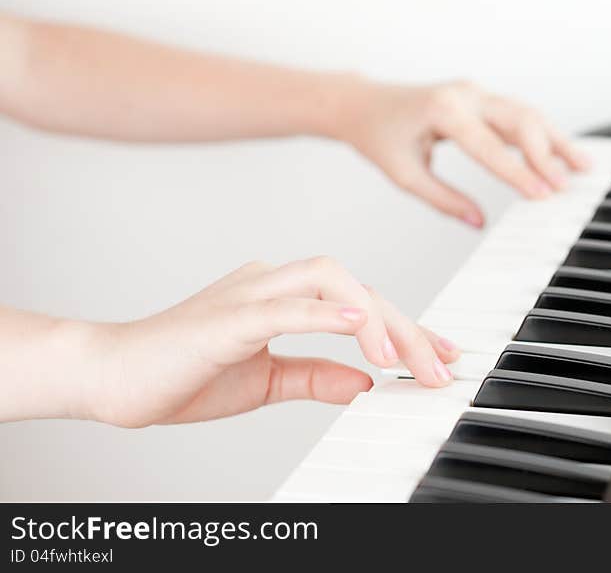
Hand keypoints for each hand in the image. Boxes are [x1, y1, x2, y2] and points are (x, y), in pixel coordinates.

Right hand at [75, 257, 458, 427]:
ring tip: (402, 360)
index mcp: (283, 297)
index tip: (442, 356)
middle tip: (439, 368)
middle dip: (406, 328)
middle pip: (358, 288)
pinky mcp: (226, 317)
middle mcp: (272, 284)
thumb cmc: (184, 373)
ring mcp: (249, 294)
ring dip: (374, 318)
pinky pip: (283, 306)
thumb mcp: (267, 381)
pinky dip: (323, 312)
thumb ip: (315, 376)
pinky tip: (357, 326)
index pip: (361, 304)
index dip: (407, 328)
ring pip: (329, 280)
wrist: (114, 380)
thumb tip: (365, 383)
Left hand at [336, 79, 589, 226]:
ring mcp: (475, 92)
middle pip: (519, 120)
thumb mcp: (405, 174)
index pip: (488, 146)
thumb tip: (477, 222)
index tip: (542, 195)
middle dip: (546, 154)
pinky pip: (517, 114)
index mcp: (443, 111)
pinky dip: (541, 134)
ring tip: (582, 166)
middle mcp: (464, 94)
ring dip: (554, 140)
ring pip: (526, 114)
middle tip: (566, 186)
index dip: (518, 173)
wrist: (365, 104)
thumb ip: (443, 199)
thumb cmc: (380, 137)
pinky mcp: (481, 98)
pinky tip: (561, 153)